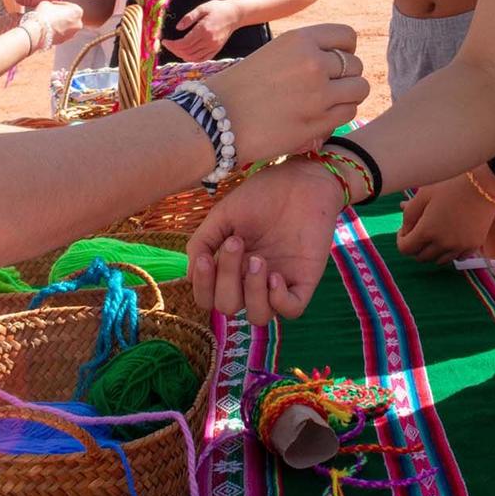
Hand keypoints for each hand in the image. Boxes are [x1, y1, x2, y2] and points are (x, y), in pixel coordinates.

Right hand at [25, 0, 83, 47]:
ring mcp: (72, 34)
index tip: (54, 4)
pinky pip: (61, 34)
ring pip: (66, 26)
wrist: (38, 31)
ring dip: (59, 23)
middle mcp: (78, 24)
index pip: (69, 6)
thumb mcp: (48, 3)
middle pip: (70, 17)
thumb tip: (52, 8)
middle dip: (61, 15)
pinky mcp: (64, 41)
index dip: (60, 4)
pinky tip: (48, 28)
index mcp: (77, 12)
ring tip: (48, 20)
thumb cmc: (45, 15)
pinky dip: (56, 31)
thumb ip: (54, 5)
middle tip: (51, 13)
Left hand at [165, 0, 240, 61]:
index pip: (184, 43)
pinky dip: (192, 59)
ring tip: (175, 48)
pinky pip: (202, 59)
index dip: (172, 44)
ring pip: (194, 58)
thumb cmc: (218, 9)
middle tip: (168, 44)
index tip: (165, 41)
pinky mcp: (216, 49)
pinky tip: (186, 54)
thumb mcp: (202, 8)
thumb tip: (178, 28)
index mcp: (203, 30)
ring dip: (182, 55)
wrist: (234, 14)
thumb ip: (189, 17)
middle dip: (174, 50)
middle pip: (187, 52)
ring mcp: (213, 46)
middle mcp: (208, 41)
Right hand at [188, 157, 344, 323]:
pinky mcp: (304, 280)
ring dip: (253, 293)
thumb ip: (202, 242)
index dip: (203, 287)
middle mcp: (251, 280)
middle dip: (227, 279)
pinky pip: (291, 311)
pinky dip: (279, 299)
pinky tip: (276, 275)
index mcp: (230, 267)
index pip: (208, 298)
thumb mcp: (223, 215)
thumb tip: (191, 274)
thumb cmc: (261, 194)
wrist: (299, 179)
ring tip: (259, 260)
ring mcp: (278, 282)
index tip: (208, 258)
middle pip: (228, 307)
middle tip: (238, 242)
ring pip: (258, 317)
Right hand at [206, 24, 367, 163]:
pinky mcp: (318, 122)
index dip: (345, 50)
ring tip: (328, 102)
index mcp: (300, 40)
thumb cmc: (242, 86)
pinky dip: (340, 115)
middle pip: (356, 65)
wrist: (216, 119)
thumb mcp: (275, 53)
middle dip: (346, 76)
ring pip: (359, 89)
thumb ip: (307, 52)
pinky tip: (321, 116)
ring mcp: (318, 94)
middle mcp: (313, 62)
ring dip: (348, 96)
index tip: (335, 62)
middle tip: (328, 87)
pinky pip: (349, 113)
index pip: (348, 37)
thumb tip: (342, 58)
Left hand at [397, 176, 494, 263]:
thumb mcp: (423, 194)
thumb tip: (405, 230)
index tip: (405, 229)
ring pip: (439, 261)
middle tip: (419, 230)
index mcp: (426, 231)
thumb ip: (409, 214)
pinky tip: (451, 237)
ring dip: (432, 251)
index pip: (405, 249)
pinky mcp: (473, 246)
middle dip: (416, 246)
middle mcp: (442, 244)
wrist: (483, 184)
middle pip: (421, 257)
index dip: (401, 240)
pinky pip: (457, 258)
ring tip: (435, 234)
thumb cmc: (450, 185)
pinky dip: (450, 252)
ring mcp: (459, 247)